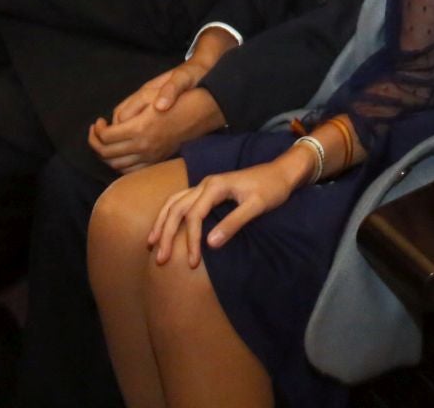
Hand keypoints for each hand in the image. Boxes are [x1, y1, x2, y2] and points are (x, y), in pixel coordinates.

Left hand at [89, 76, 224, 170]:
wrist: (206, 108)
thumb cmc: (178, 96)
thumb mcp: (152, 92)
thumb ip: (128, 107)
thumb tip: (114, 120)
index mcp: (140, 128)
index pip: (106, 137)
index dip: (96, 130)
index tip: (99, 121)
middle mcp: (145, 146)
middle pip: (107, 154)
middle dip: (95, 143)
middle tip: (96, 131)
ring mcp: (152, 156)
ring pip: (117, 165)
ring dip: (105, 155)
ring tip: (105, 142)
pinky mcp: (158, 159)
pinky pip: (131, 171)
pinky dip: (119, 165)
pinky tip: (120, 153)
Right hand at [148, 154, 307, 266]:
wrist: (281, 172)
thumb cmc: (272, 188)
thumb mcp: (256, 206)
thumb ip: (234, 223)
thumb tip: (210, 243)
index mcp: (215, 186)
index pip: (195, 215)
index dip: (191, 240)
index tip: (193, 262)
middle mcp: (205, 183)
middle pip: (177, 208)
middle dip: (166, 233)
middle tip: (161, 258)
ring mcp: (205, 186)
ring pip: (174, 202)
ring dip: (162, 222)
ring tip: (151, 243)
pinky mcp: (208, 191)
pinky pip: (181, 201)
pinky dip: (170, 214)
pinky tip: (165, 227)